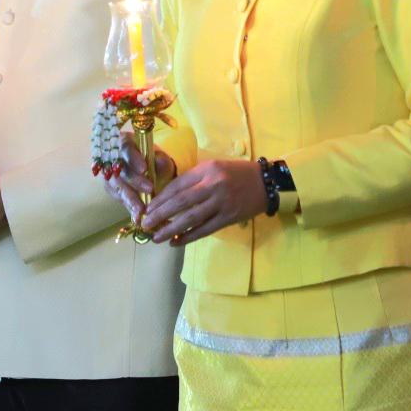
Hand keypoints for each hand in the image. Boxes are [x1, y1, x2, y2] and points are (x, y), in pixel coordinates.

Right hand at [103, 131, 174, 224]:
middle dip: (134, 181)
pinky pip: (117, 196)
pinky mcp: (110, 187)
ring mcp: (109, 173)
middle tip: (150, 189)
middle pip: (120, 168)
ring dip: (129, 197)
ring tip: (141, 209)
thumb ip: (161, 160)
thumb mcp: (162, 159)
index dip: (133, 158)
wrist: (152, 174)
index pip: (126, 148)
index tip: (144, 169)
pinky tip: (136, 213)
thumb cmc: (156, 163)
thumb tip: (160, 160)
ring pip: (116, 185)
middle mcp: (113, 156)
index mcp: (125, 142)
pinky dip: (127, 205)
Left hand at [140, 159, 268, 245]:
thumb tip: (168, 196)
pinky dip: (189, 237)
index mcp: (207, 170)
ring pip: (191, 218)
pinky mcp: (228, 218)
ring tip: (156, 237)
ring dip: (171, 229)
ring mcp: (221, 203)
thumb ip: (193, 179)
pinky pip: (204, 229)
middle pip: (181, 202)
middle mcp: (213, 185)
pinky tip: (176, 242)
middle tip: (145, 224)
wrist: (265, 183)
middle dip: (160, 215)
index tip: (147, 208)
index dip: (160, 199)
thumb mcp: (213, 167)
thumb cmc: (236, 173)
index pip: (177, 185)